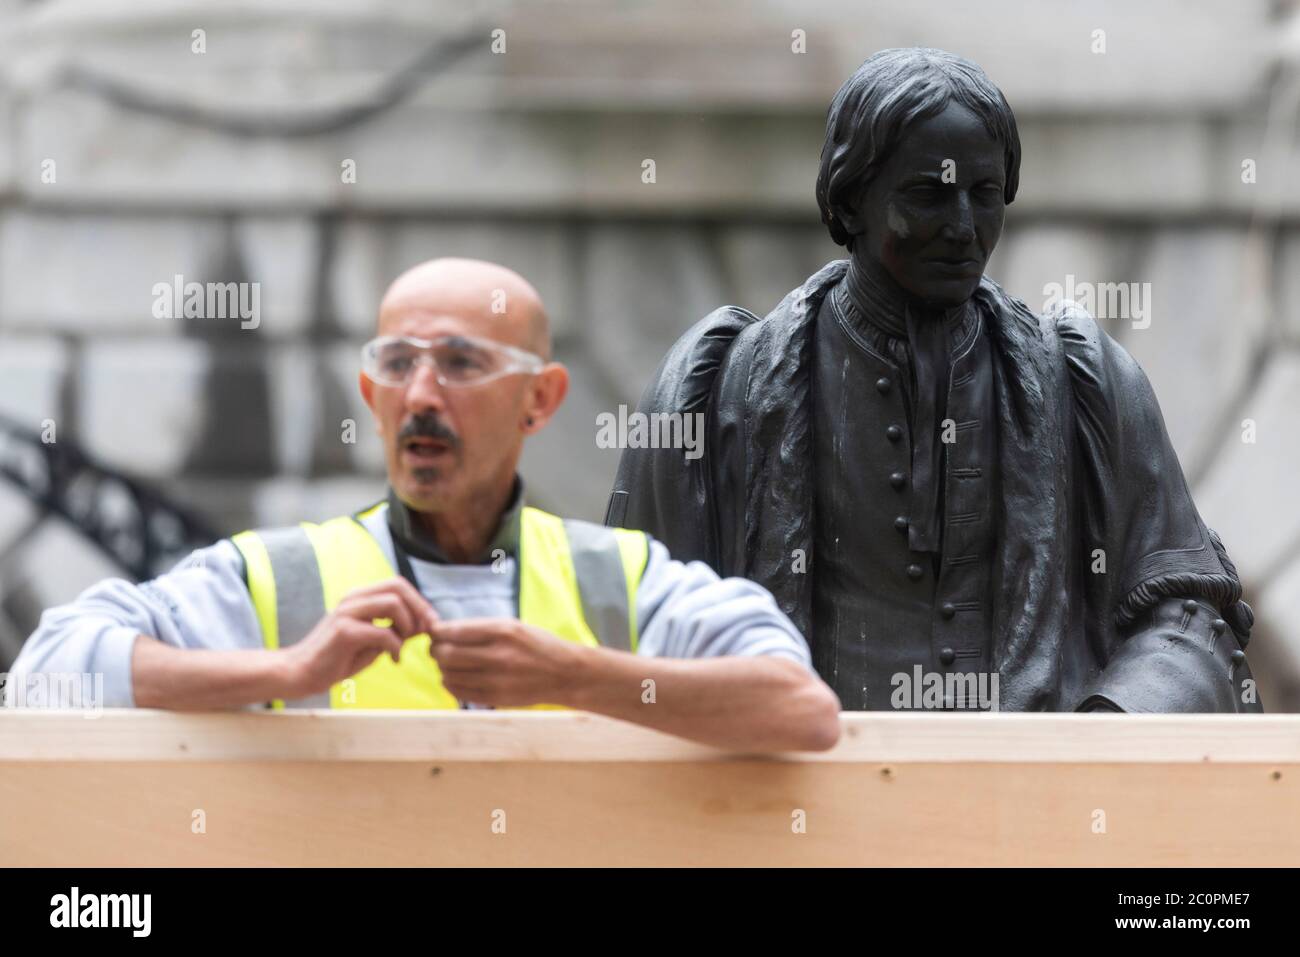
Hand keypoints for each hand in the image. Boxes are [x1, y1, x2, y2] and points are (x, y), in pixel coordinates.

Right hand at [282, 577, 437, 698]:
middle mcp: (353, 599)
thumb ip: (395, 629)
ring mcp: (347, 613)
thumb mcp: (373, 641)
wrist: (301, 673)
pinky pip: (383, 633)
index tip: (430, 623)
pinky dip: (396, 647)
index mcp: (359, 597)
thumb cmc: (339, 658)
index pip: (397, 584)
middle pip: (398, 587)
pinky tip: (394, 660)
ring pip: (393, 604)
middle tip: (423, 632)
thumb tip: (425, 623)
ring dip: (407, 626)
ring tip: (403, 645)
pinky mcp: (344, 632)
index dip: (419, 601)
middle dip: (419, 608)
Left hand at [429, 618, 586, 707]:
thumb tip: (440, 630)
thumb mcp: (512, 625)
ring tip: (451, 663)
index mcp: (502, 630)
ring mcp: (496, 679)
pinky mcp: (496, 698)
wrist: (565, 673)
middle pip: (445, 654)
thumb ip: (478, 628)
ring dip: (443, 667)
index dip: (436, 631)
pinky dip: (450, 683)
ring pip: (449, 673)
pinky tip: (457, 677)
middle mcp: (498, 655)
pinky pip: (459, 691)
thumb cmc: (536, 645)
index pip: (452, 631)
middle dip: (435, 650)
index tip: (435, 632)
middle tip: (438, 649)